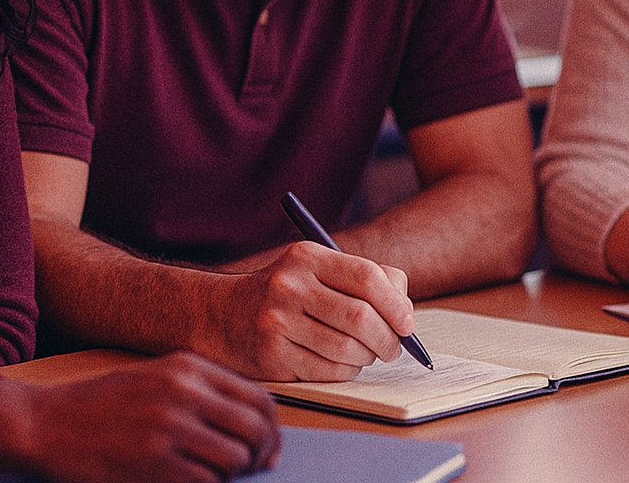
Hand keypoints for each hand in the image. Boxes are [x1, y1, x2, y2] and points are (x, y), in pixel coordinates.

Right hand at [0, 352, 280, 482]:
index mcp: (188, 368)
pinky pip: (207, 482)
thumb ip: (201, 392)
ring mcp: (170, 428)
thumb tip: (252, 423)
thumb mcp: (156, 378)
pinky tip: (188, 480)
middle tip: (252, 470)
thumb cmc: (101, 406)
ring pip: (235, 458)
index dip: (272, 429)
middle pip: (255, 428)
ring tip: (213, 475)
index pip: (258, 397)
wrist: (47, 424)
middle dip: (261, 455)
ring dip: (232, 474)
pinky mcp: (155, 463)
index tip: (268, 449)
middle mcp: (184, 392)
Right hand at [195, 240, 414, 380]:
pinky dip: (346, 372)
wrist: (221, 316)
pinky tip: (340, 363)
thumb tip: (405, 310)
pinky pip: (328, 371)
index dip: (396, 304)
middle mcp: (289, 286)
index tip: (407, 324)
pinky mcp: (272, 356)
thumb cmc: (286, 295)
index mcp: (306, 257)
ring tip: (365, 355)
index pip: (367, 277)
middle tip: (393, 348)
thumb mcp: (317, 271)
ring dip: (367, 358)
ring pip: (348, 350)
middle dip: (388, 339)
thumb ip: (365, 279)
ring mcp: (277, 322)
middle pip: (361, 318)